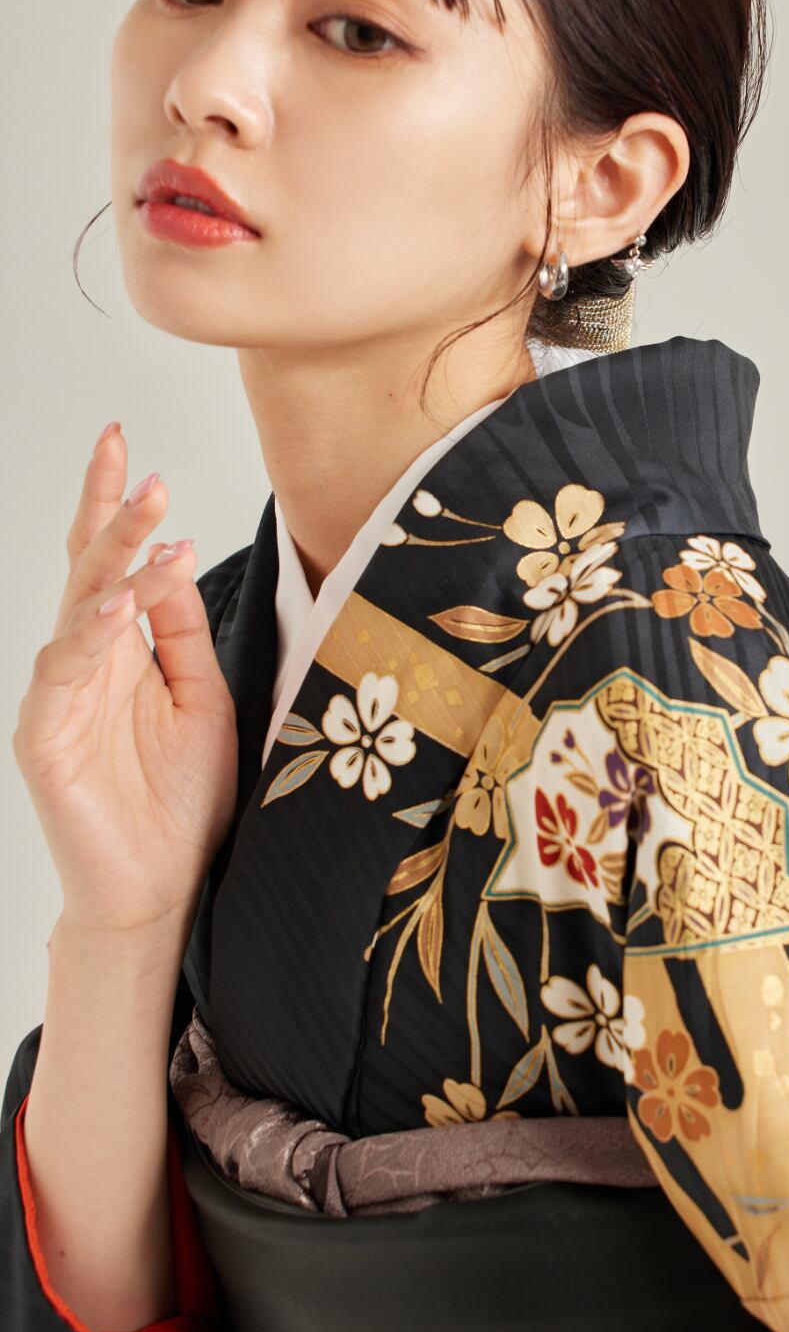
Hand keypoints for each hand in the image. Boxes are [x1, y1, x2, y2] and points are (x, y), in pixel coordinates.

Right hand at [12, 425, 238, 937]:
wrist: (161, 887)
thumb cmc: (182, 799)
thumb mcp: (203, 699)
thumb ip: (182, 633)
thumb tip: (175, 557)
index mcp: (120, 650)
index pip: (109, 564)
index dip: (114, 506)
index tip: (126, 444)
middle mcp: (84, 663)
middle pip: (87, 572)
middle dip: (112, 516)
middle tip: (140, 467)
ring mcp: (57, 697)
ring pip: (78, 611)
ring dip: (113, 565)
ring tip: (150, 522)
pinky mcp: (43, 737)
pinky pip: (65, 671)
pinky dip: (93, 633)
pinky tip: (118, 604)